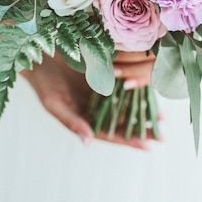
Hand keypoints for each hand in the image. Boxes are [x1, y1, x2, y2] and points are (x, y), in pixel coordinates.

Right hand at [21, 53, 152, 149]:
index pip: (110, 133)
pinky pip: (125, 83)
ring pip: (126, 104)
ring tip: (163, 118)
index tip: (148, 146)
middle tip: (163, 135)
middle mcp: (95, 106)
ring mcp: (101, 90)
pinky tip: (151, 90)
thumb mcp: (55, 103)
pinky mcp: (105, 72)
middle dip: (142, 129)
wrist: (38, 56)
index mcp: (84, 118)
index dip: (129, 140)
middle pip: (122, 121)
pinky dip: (137, 88)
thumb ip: (73, 122)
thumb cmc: (43, 83)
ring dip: (143, 111)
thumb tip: (89, 142)